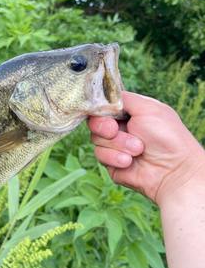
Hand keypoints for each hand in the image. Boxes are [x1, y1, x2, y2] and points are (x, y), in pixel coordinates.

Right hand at [87, 91, 204, 205]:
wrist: (172, 170)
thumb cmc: (166, 136)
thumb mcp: (148, 107)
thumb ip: (124, 98)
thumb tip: (106, 97)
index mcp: (130, 113)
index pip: (105, 106)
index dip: (102, 108)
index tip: (108, 112)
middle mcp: (121, 128)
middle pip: (95, 121)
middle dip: (104, 126)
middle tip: (115, 130)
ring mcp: (115, 146)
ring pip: (96, 139)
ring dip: (117, 144)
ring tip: (138, 150)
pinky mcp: (111, 163)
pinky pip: (100, 155)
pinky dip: (114, 157)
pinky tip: (129, 161)